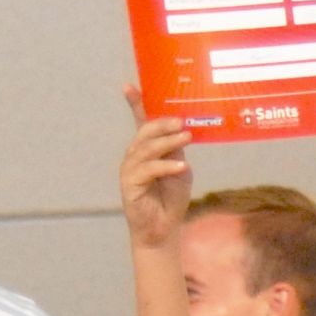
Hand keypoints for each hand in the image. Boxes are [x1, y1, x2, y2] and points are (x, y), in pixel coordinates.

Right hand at [121, 109, 196, 248]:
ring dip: (168, 142)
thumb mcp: (179, 169)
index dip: (135, 104)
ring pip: (146, 149)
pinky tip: (182, 166)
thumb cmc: (171, 198)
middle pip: (144, 132)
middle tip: (182, 122)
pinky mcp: (130, 185)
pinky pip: (148, 170)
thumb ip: (177, 151)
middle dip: (163, 124)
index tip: (129, 86)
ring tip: (186, 137)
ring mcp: (130, 170)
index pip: (140, 123)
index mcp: (146, 149)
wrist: (164, 229)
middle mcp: (134, 156)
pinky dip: (166, 166)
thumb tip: (182, 131)